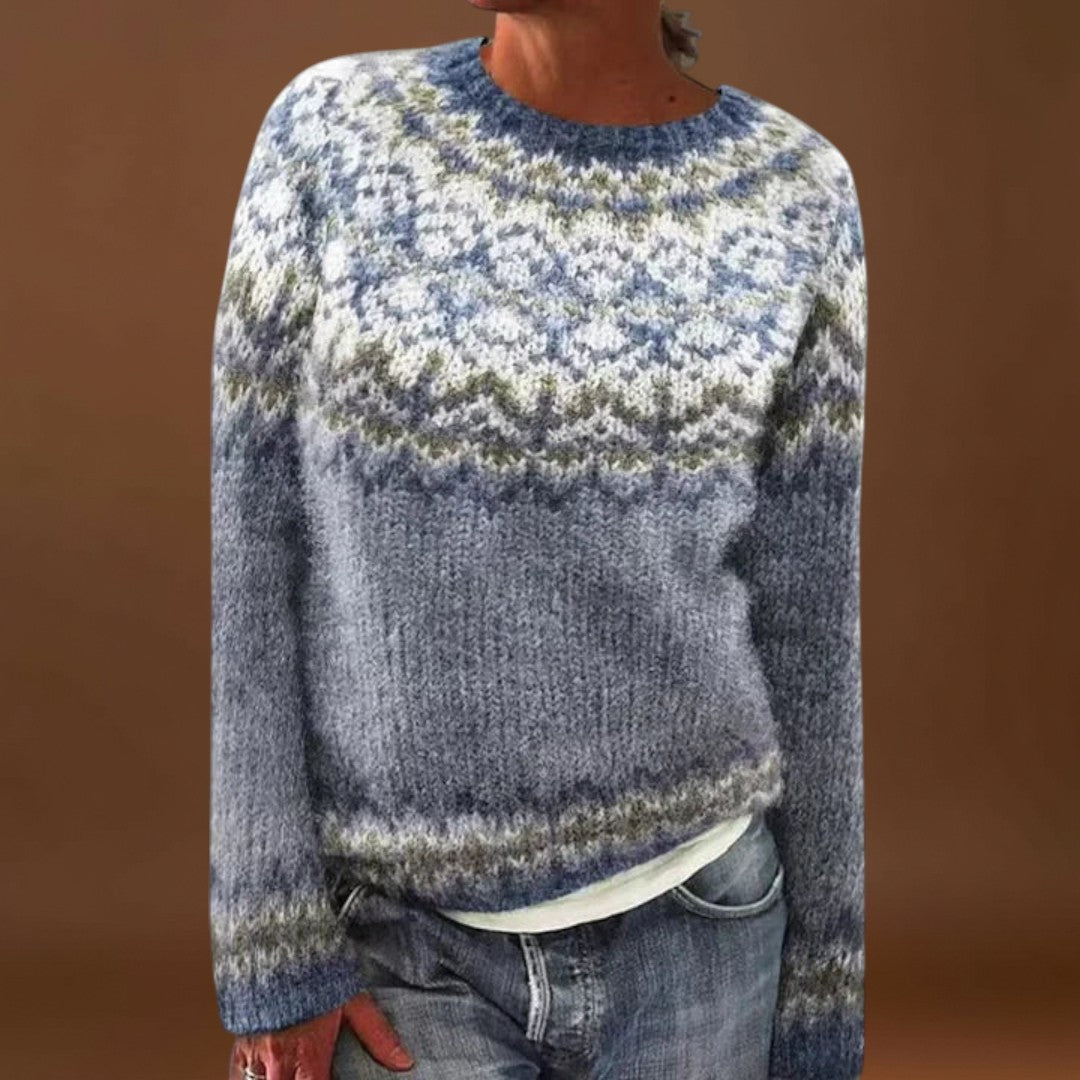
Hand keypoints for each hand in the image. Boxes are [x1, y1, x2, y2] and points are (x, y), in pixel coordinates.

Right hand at [229, 991, 414, 1078]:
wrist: (276, 946)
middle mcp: (277, 1063)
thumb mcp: (353, 1002)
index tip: (332, 1077)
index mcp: (307, 1056)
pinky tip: (269, 1075)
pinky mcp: (239, 1050)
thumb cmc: (316, 973)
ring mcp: (254, 1059)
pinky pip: (240, 1079)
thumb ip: (378, 1036)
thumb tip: (405, 1062)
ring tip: (295, 1070)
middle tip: (312, 1071)